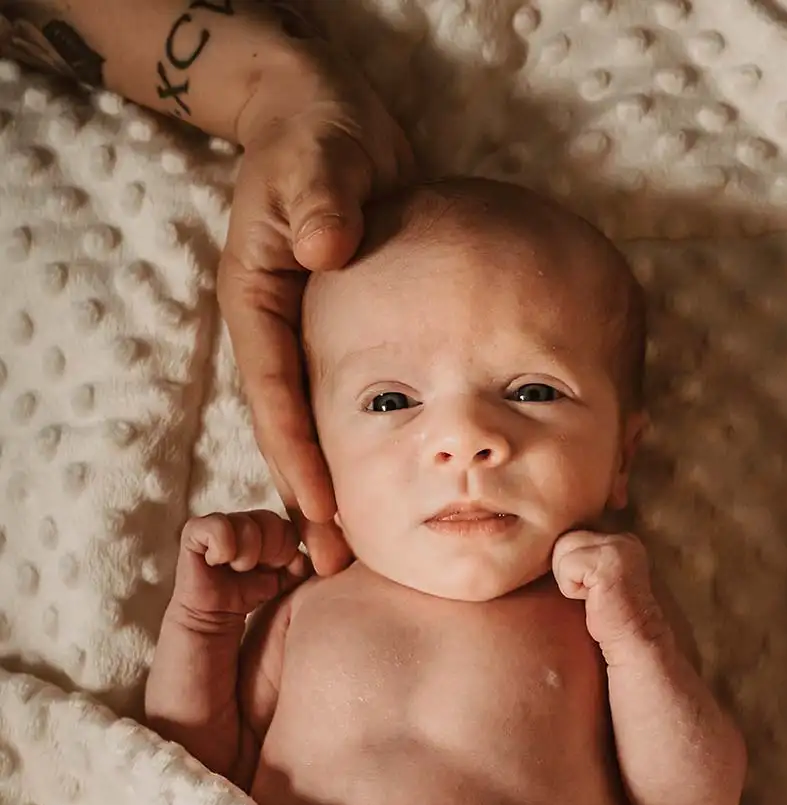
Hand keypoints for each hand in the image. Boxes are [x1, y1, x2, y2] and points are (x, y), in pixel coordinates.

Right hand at [170, 510, 309, 627]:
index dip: (285, 551)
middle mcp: (244, 519)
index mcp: (267, 526)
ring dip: (245, 556)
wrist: (214, 616)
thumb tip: (300, 555)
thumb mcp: (282, 579)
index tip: (272, 569)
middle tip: (252, 570)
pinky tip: (216, 562)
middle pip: (271, 521)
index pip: (289, 526)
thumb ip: (298, 565)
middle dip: (267, 553)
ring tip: (235, 568)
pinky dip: (223, 549)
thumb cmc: (247, 595)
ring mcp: (219, 521)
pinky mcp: (195, 529)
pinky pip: (219, 527)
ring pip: (248, 525)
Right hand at [217, 37, 414, 577]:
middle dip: (309, 499)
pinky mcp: (342, 338)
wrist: (326, 123)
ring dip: (336, 490)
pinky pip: (353, 406)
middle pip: (289, 430)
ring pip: (317, 430)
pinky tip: (393, 490)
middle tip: (333, 565)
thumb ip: (317, 198)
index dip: (295, 455)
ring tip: (358, 554)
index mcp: (258, 302)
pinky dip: (369, 451)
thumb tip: (324, 249)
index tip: (321, 509)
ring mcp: (307, 341)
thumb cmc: (316, 136)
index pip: (274, 392)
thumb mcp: (314, 156)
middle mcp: (276, 333)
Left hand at [552, 531, 668, 658]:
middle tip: (589, 593)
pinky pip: (567, 566)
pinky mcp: (609, 561)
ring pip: (562, 549)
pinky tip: (593, 600)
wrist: (631, 641)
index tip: (588, 588)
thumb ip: (580, 556)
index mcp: (620, 539)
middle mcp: (622, 538)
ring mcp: (618, 547)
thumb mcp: (591, 578)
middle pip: (564, 540)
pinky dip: (570, 588)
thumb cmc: (606, 616)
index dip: (569, 566)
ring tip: (591, 595)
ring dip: (568, 579)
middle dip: (566, 571)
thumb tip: (543, 547)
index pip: (571, 536)